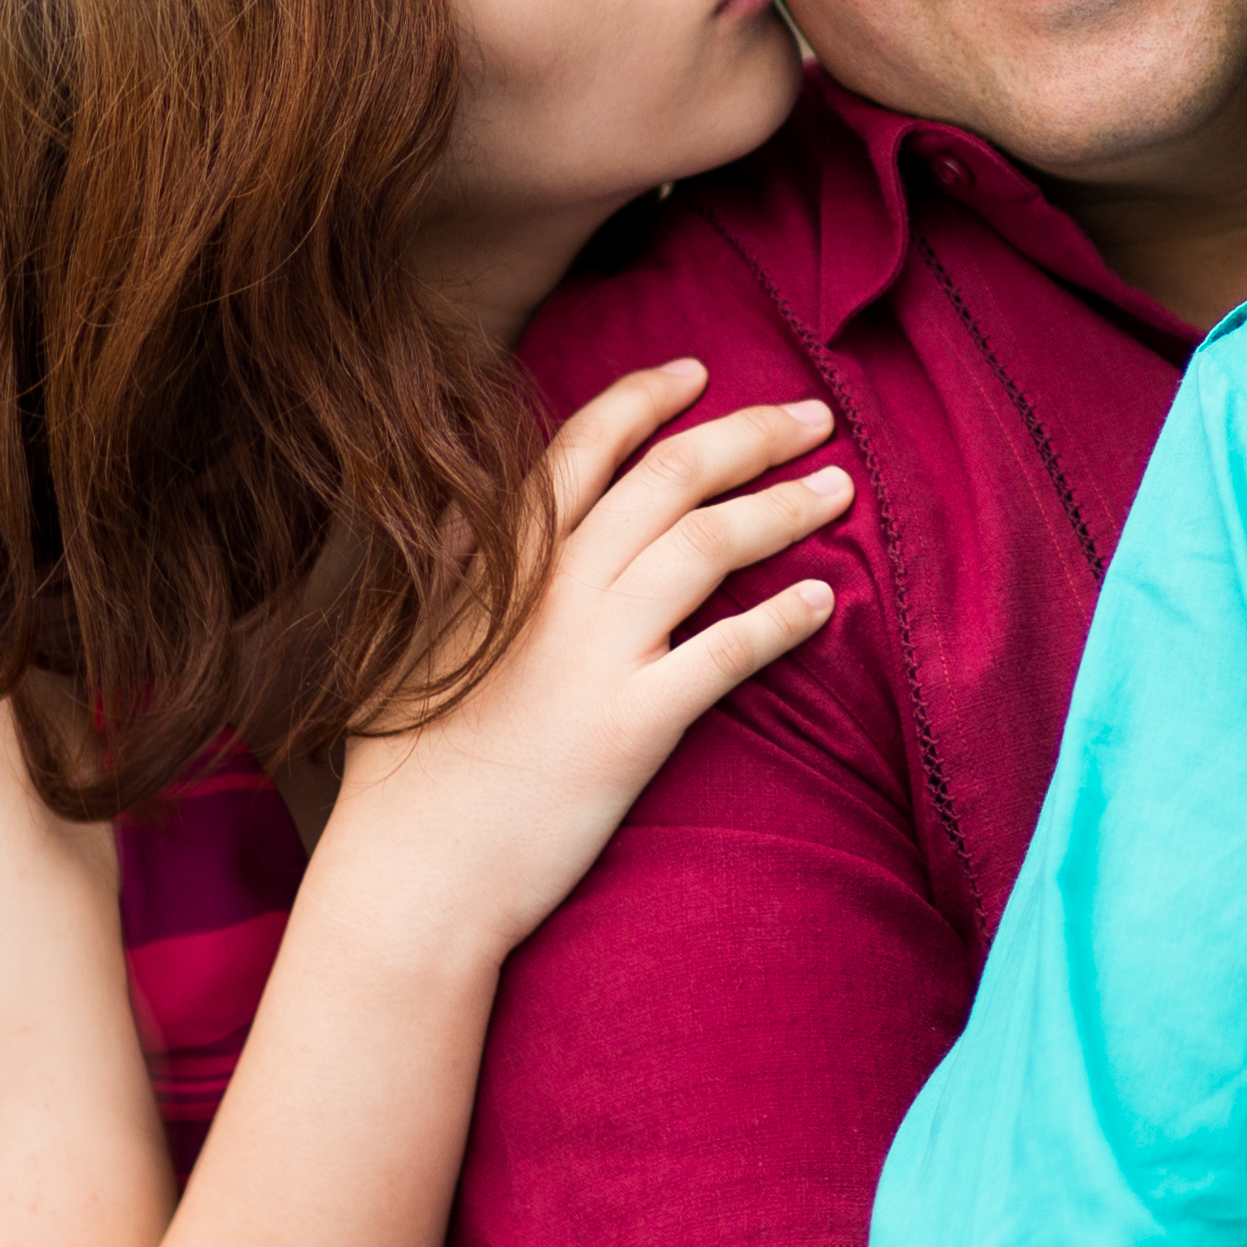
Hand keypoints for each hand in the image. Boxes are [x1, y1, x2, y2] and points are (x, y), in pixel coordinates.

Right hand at [331, 360, 846, 946]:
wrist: (412, 874)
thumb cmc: (405, 769)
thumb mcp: (408, 636)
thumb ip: (453, 563)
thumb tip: (474, 506)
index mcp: (495, 559)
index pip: (583, 445)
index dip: (646, 397)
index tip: (699, 371)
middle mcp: (549, 589)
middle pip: (670, 476)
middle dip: (750, 434)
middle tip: (813, 416)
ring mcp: (592, 655)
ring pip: (708, 544)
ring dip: (785, 507)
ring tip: (840, 491)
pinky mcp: (629, 726)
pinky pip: (726, 653)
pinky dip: (782, 619)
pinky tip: (822, 600)